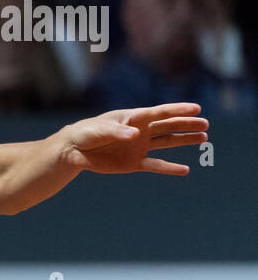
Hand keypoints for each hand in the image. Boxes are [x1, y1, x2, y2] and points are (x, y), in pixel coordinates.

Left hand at [60, 103, 207, 174]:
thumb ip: (117, 132)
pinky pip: (155, 165)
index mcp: (133, 118)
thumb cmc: (86, 133)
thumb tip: (135, 135)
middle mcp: (140, 131)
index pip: (159, 113)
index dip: (177, 110)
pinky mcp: (134, 162)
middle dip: (186, 125)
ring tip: (203, 138)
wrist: (73, 150)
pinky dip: (169, 168)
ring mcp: (138, 147)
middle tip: (205, 124)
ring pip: (166, 142)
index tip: (196, 109)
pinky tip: (185, 170)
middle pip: (168, 126)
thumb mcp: (99, 130)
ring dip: (183, 140)